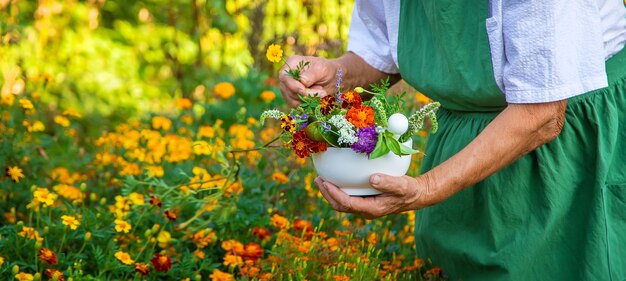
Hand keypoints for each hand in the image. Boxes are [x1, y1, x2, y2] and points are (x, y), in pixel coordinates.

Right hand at [279, 55, 339, 106]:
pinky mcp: (292, 97)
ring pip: (292, 99)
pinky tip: (316, 98)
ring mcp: (288, 87)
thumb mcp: (322, 69)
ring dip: (308, 100)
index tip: (304, 91)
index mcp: (292, 64)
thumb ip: (311, 74)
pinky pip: (295, 105)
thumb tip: (301, 81)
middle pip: (289, 90)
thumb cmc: (327, 69)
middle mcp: (287, 76)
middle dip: (306, 94)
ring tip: (321, 93)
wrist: (332, 78)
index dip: (292, 86)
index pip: (284, 77)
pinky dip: (306, 104)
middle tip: (321, 90)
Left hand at [314, 174, 432, 218]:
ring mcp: (365, 207)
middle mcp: (366, 210)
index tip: (325, 183)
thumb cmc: (408, 190)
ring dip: (330, 194)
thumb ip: (388, 183)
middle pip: (340, 206)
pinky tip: (335, 181)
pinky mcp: (365, 202)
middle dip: (327, 194)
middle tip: (318, 180)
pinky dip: (338, 191)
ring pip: (342, 204)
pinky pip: (347, 199)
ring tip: (321, 180)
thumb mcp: (401, 185)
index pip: (347, 204)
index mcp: (372, 208)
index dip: (334, 194)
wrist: (415, 196)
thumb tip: (372, 178)